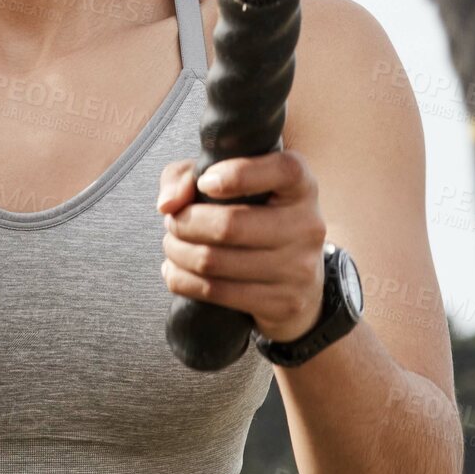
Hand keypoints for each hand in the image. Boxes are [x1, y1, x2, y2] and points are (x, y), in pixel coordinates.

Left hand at [156, 150, 328, 343]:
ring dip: (178, 252)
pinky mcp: (283, 303)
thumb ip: (187, 176)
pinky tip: (176, 270)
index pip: (282, 170)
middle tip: (173, 221)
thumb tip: (168, 204)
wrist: (299, 281)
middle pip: (229, 225)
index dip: (237, 174)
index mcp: (301, 186)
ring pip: (214, 261)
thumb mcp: (226, 184)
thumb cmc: (254, 218)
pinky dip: (182, 280)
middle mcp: (306, 225)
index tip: (205, 182)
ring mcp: (298, 268)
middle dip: (184, 223)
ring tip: (173, 245)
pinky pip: (215, 292)